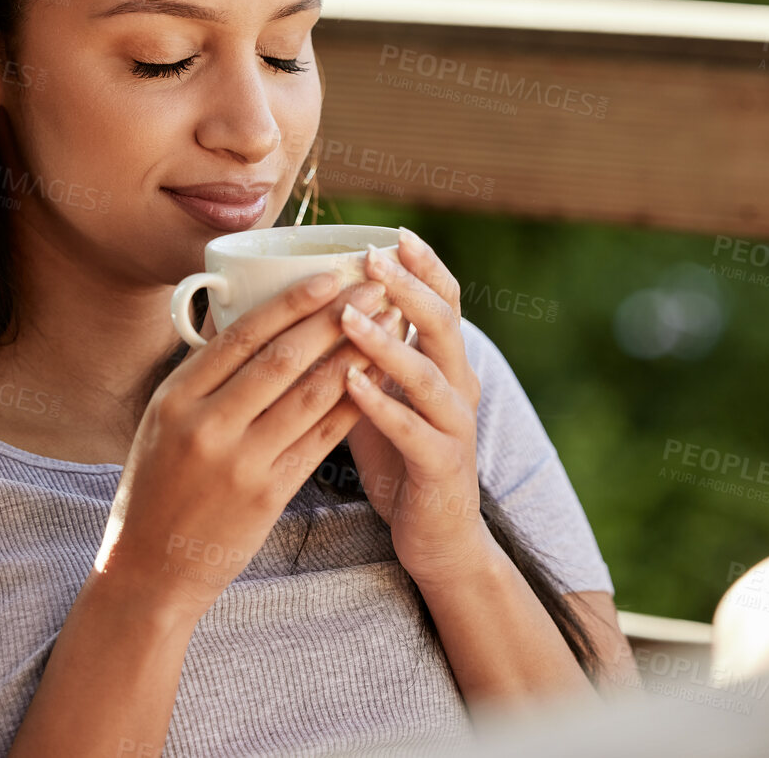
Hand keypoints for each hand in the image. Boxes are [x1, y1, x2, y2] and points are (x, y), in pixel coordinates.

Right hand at [92, 270, 393, 623]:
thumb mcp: (161, 421)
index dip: (290, 302)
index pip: (241, 336)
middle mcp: (206, 425)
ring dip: (356, 353)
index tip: (328, 274)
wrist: (148, 569)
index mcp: (176, 398)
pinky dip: (352, 404)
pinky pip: (320, 439)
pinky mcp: (268, 494)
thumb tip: (244, 315)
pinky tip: (378, 379)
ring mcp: (239, 462)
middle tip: (375, 285)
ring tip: (389, 324)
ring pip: (310, 395)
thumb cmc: (158, 485)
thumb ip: (201, 375)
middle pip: (283, 358)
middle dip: (336, 316)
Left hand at [336, 227, 493, 588]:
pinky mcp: (442, 466)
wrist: (437, 535)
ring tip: (348, 316)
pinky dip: (382, 405)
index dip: (425, 265)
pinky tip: (350, 384)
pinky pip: (414, 431)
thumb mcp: (383, 392)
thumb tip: (309, 306)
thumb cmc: (400, 456)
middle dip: (409, 287)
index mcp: (447, 363)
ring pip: (430, 375)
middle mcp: (459, 386)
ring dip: (388, 343)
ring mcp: (455, 427)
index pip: (446, 300)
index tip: (393, 233)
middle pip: (445, 324)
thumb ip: (362, 351)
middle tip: (373, 259)